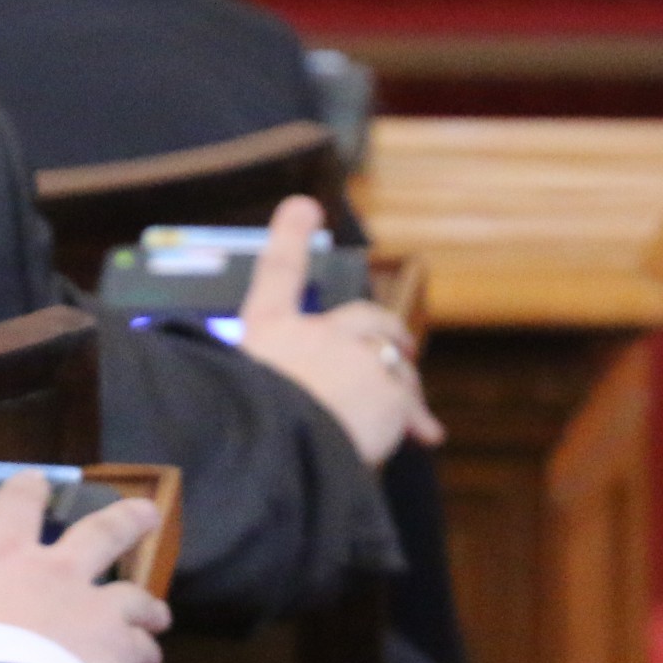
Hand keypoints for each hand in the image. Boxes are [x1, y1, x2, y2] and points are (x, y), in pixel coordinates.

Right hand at [0, 469, 169, 662]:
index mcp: (5, 561)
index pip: (15, 506)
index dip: (27, 491)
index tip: (37, 482)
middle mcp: (57, 573)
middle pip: (103, 532)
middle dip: (128, 520)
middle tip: (148, 513)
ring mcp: (97, 609)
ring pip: (138, 597)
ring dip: (149, 607)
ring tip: (158, 618)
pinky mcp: (123, 648)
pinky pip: (143, 648)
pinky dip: (145, 654)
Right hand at [232, 197, 441, 467]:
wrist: (276, 456)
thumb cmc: (247, 436)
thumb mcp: (237, 399)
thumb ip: (266, 390)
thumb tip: (260, 406)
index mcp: (267, 335)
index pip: (277, 274)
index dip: (290, 236)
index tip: (302, 207)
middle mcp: (314, 334)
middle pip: (360, 317)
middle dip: (384, 326)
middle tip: (404, 343)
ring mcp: (356, 356)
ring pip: (391, 362)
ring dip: (403, 382)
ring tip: (418, 419)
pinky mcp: (390, 389)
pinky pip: (409, 402)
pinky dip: (417, 420)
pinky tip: (426, 438)